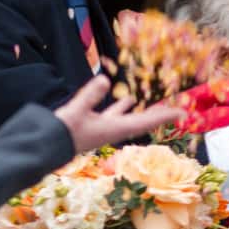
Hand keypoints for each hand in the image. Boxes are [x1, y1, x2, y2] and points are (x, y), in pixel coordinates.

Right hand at [54, 74, 181, 154]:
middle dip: (155, 114)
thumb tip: (105, 80)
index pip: (146, 121)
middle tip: (172, 109)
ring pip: (125, 118)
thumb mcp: (76, 111)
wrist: (45, 148)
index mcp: (115, 129)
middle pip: (141, 121)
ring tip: (142, 100)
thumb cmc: (62, 132)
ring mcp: (103, 129)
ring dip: (136, 110)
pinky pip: (112, 115)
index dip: (165, 116)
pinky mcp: (92, 126)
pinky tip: (121, 100)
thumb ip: (90, 95)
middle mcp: (113, 130)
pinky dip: (119, 107)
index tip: (183, 113)